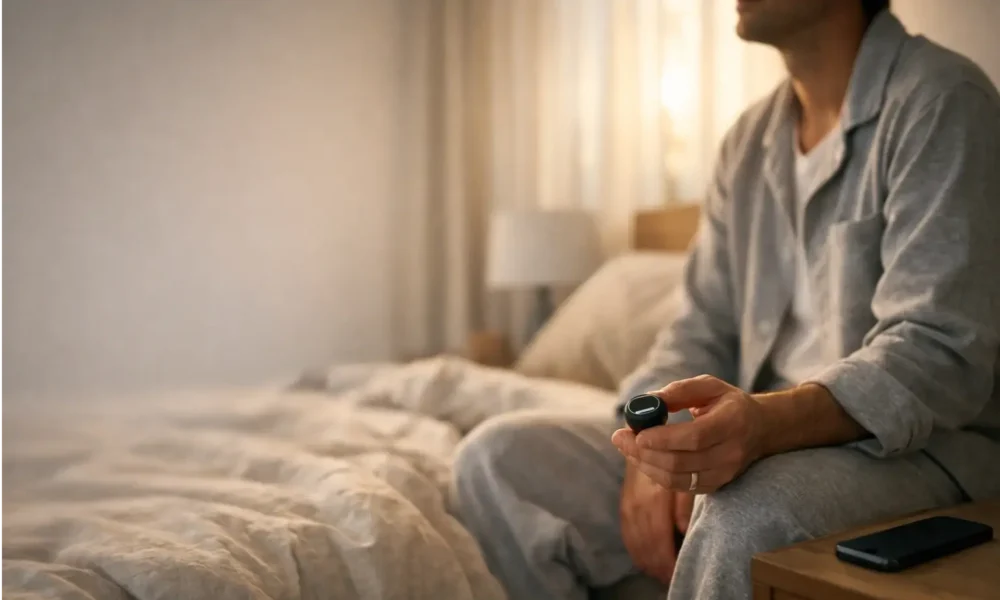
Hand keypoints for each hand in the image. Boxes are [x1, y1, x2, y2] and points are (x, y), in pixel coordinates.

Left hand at [612, 375, 766, 492]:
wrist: (760, 429)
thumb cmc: (728, 403)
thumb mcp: (709, 386)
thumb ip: (679, 391)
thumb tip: (647, 401)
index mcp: (732, 422)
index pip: (695, 437)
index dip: (663, 439)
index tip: (637, 434)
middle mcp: (731, 453)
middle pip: (681, 462)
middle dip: (644, 452)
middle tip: (619, 438)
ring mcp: (724, 473)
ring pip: (677, 479)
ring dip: (645, 464)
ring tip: (626, 447)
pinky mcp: (715, 486)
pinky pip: (680, 487)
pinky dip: (656, 474)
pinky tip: (643, 458)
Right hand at [619, 462, 694, 584]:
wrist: (646, 438)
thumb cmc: (673, 456)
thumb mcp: (684, 478)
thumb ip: (684, 505)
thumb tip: (684, 530)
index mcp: (653, 501)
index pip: (659, 541)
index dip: (668, 561)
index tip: (678, 572)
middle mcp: (636, 507)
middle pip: (646, 547)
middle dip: (658, 566)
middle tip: (672, 578)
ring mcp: (627, 507)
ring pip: (635, 543)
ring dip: (647, 562)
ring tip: (660, 574)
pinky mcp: (624, 506)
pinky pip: (627, 535)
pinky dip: (636, 550)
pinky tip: (644, 560)